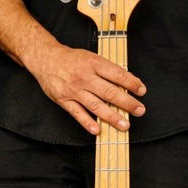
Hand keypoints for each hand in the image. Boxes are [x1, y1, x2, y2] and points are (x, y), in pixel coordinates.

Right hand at [27, 40, 145, 134]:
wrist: (45, 59)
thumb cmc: (71, 59)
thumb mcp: (91, 57)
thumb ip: (108, 69)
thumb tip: (128, 81)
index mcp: (93, 64)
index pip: (116, 74)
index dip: (131, 83)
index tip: (141, 91)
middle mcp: (84, 77)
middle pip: (109, 92)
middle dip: (126, 102)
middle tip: (139, 110)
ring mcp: (74, 90)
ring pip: (95, 105)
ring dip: (111, 116)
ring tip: (124, 124)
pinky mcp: (64, 100)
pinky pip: (77, 113)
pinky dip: (87, 122)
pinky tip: (97, 130)